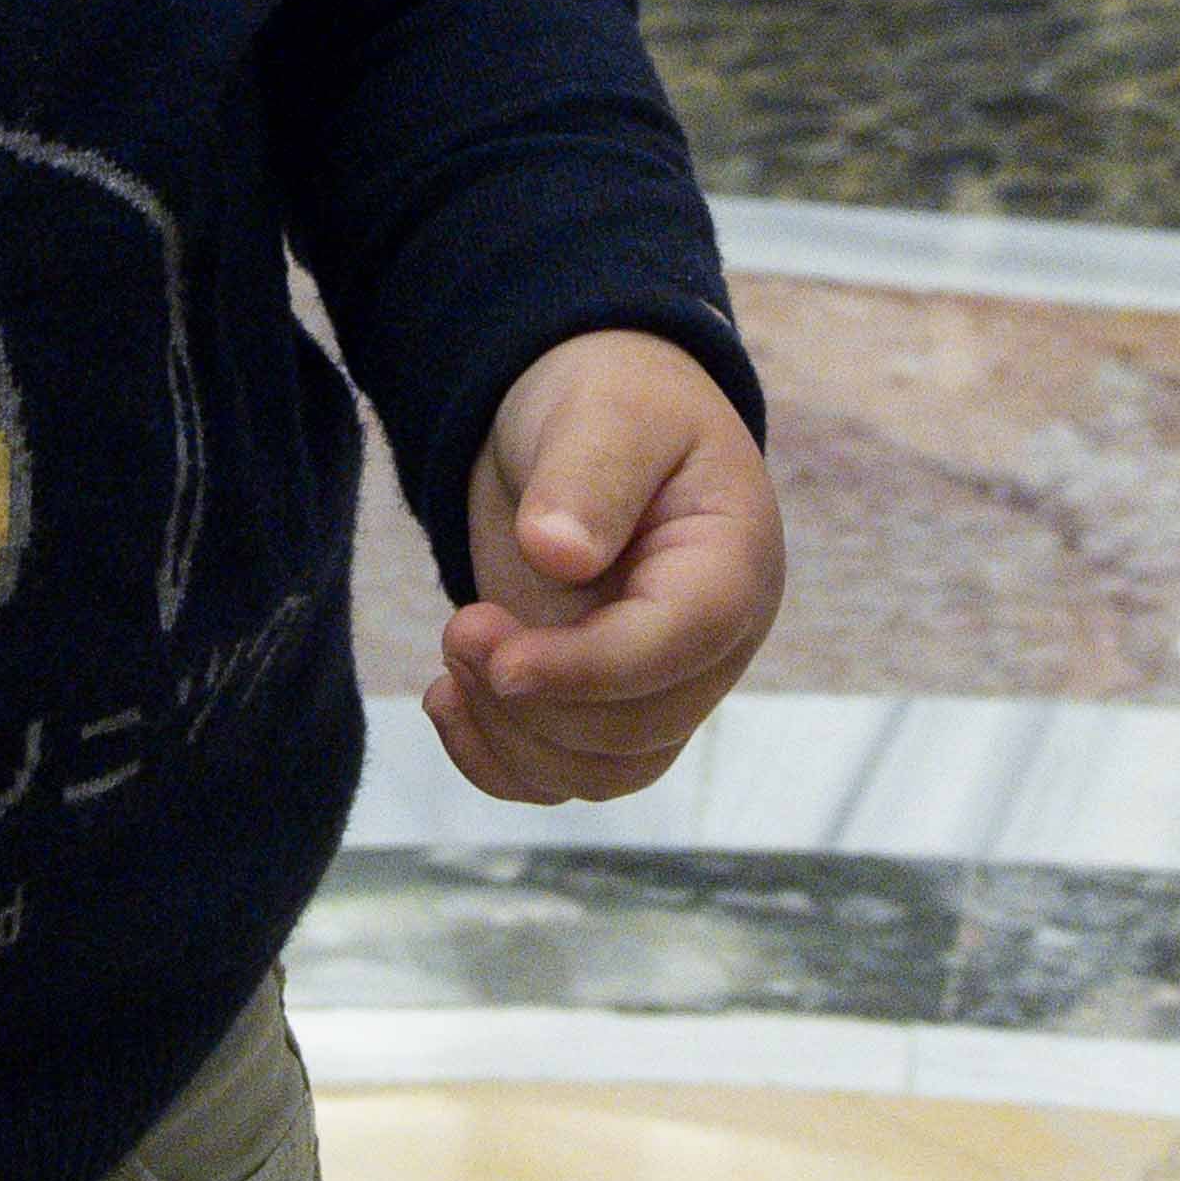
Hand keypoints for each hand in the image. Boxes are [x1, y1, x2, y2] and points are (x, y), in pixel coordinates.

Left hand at [430, 331, 783, 804]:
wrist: (589, 425)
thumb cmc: (610, 403)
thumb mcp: (602, 410)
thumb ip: (588, 475)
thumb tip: (558, 554)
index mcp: (731, 564)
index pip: (682, 644)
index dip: (590, 668)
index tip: (498, 657)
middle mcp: (709, 644)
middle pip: (638, 729)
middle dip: (534, 699)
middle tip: (457, 628)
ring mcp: (659, 685)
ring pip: (600, 771)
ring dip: (510, 735)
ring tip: (453, 649)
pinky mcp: (604, 708)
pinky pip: (563, 777)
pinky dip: (497, 760)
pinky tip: (448, 699)